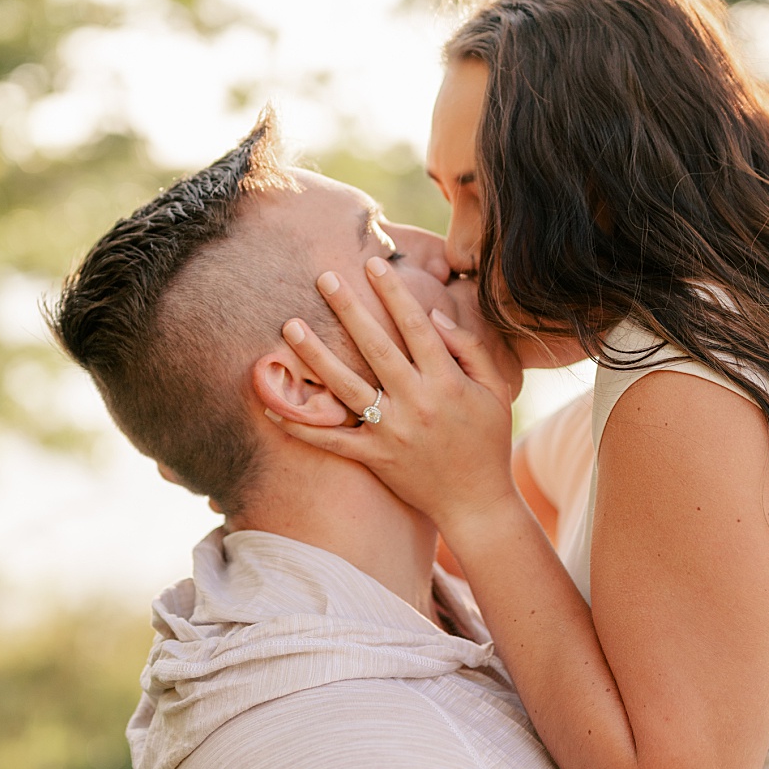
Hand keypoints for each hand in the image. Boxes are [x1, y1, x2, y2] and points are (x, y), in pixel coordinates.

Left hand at [272, 256, 518, 534]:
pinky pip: (333, 441)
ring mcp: (393, 432)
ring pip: (347, 387)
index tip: (373, 264)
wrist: (478, 505)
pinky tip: (273, 405)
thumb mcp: (494, 392)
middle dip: (349, 309)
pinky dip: (302, 426)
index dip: (394, 293)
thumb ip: (470, 350)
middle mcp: (418, 403)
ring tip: (290, 326)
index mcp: (447, 382)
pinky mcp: (376, 458)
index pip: (416, 327)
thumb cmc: (488, 442)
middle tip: (324, 276)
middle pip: (376, 347)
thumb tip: (434, 317)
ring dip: (316, 355)